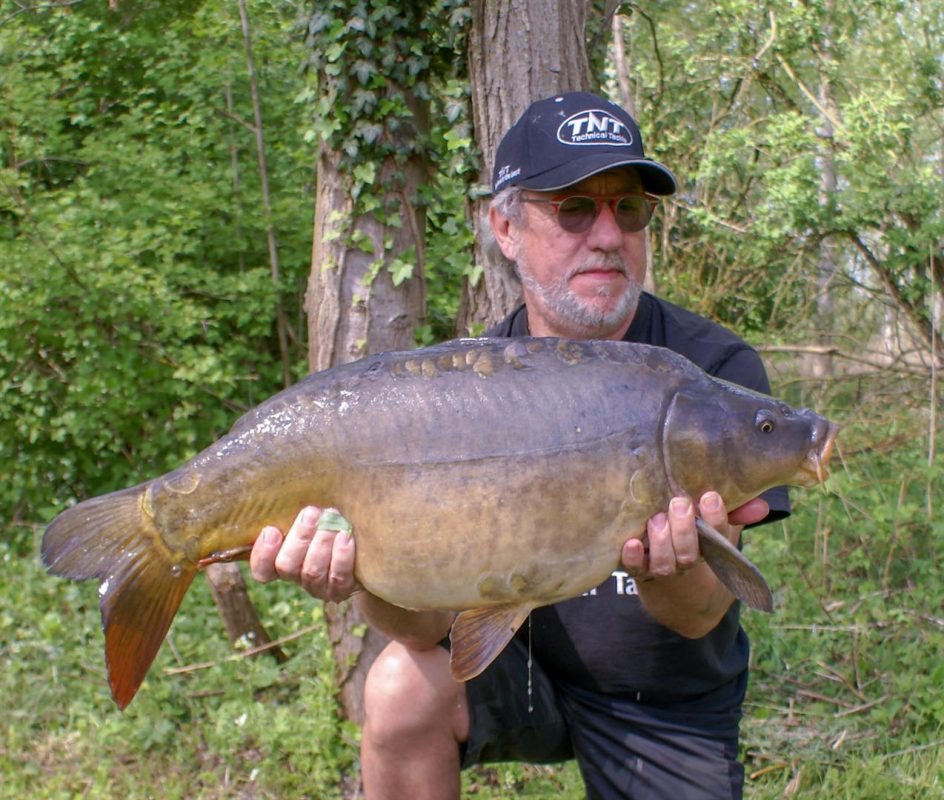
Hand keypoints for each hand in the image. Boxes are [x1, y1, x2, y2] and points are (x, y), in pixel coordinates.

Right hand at [249, 505, 359, 602]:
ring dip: (321, 543)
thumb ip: (293, 509)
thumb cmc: (327, 519)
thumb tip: (281, 482)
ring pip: (312, 571)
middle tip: (312, 512)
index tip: (271, 529)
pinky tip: (346, 536)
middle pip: (286, 566)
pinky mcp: (341, 589)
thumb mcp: (309, 515)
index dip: (263, 553)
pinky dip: (341, 556)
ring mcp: (318, 586)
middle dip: (299, 538)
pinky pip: (338, 577)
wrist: (363, 544)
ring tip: (332, 519)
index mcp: (280, 560)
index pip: (261, 569)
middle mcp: (296, 576)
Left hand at [622, 492, 768, 580]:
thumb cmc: (698, 542)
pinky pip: (635, 569)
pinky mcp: (639, 571)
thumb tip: (762, 505)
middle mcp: (687, 561)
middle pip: (689, 553)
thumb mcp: (719, 529)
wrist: (677, 592)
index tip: (710, 496)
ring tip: (656, 519)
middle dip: (685, 529)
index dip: (715, 518)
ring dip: (661, 542)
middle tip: (680, 503)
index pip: (717, 537)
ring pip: (664, 563)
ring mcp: (663, 569)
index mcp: (710, 549)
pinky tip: (630, 542)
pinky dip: (633, 558)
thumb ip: (738, 513)